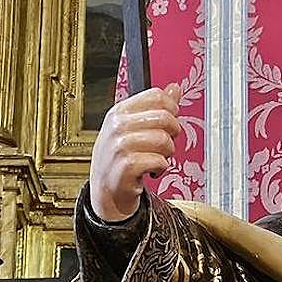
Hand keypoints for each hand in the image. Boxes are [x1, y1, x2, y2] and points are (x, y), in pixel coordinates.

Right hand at [88, 84, 181, 221]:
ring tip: (156, 159)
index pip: (156, 96)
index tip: (169, 123)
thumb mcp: (134, 129)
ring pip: (164, 139)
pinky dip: (161, 168)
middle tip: (165, 145)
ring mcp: (119, 146)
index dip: (172, 110)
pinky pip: (159, 160)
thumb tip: (175, 88)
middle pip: (164, 117)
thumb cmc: (121, 160)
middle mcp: (117, 126)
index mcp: (119, 112)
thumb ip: (155, 108)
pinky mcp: (126, 166)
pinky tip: (151, 171)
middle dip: (173, 133)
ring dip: (167, 154)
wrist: (106, 192)